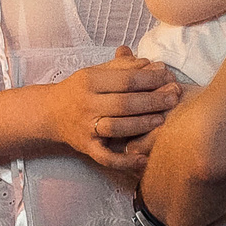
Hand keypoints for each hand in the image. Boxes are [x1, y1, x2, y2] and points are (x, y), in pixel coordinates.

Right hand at [48, 46, 180, 171]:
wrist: (50, 112)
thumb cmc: (81, 89)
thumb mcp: (97, 72)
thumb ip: (124, 67)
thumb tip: (153, 64)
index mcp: (89, 80)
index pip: (125, 79)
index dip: (150, 78)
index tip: (169, 76)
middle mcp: (86, 104)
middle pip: (124, 103)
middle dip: (152, 100)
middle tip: (174, 97)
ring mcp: (85, 127)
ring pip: (117, 128)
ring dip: (142, 124)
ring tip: (162, 119)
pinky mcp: (86, 147)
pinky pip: (106, 157)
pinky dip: (124, 161)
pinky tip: (143, 160)